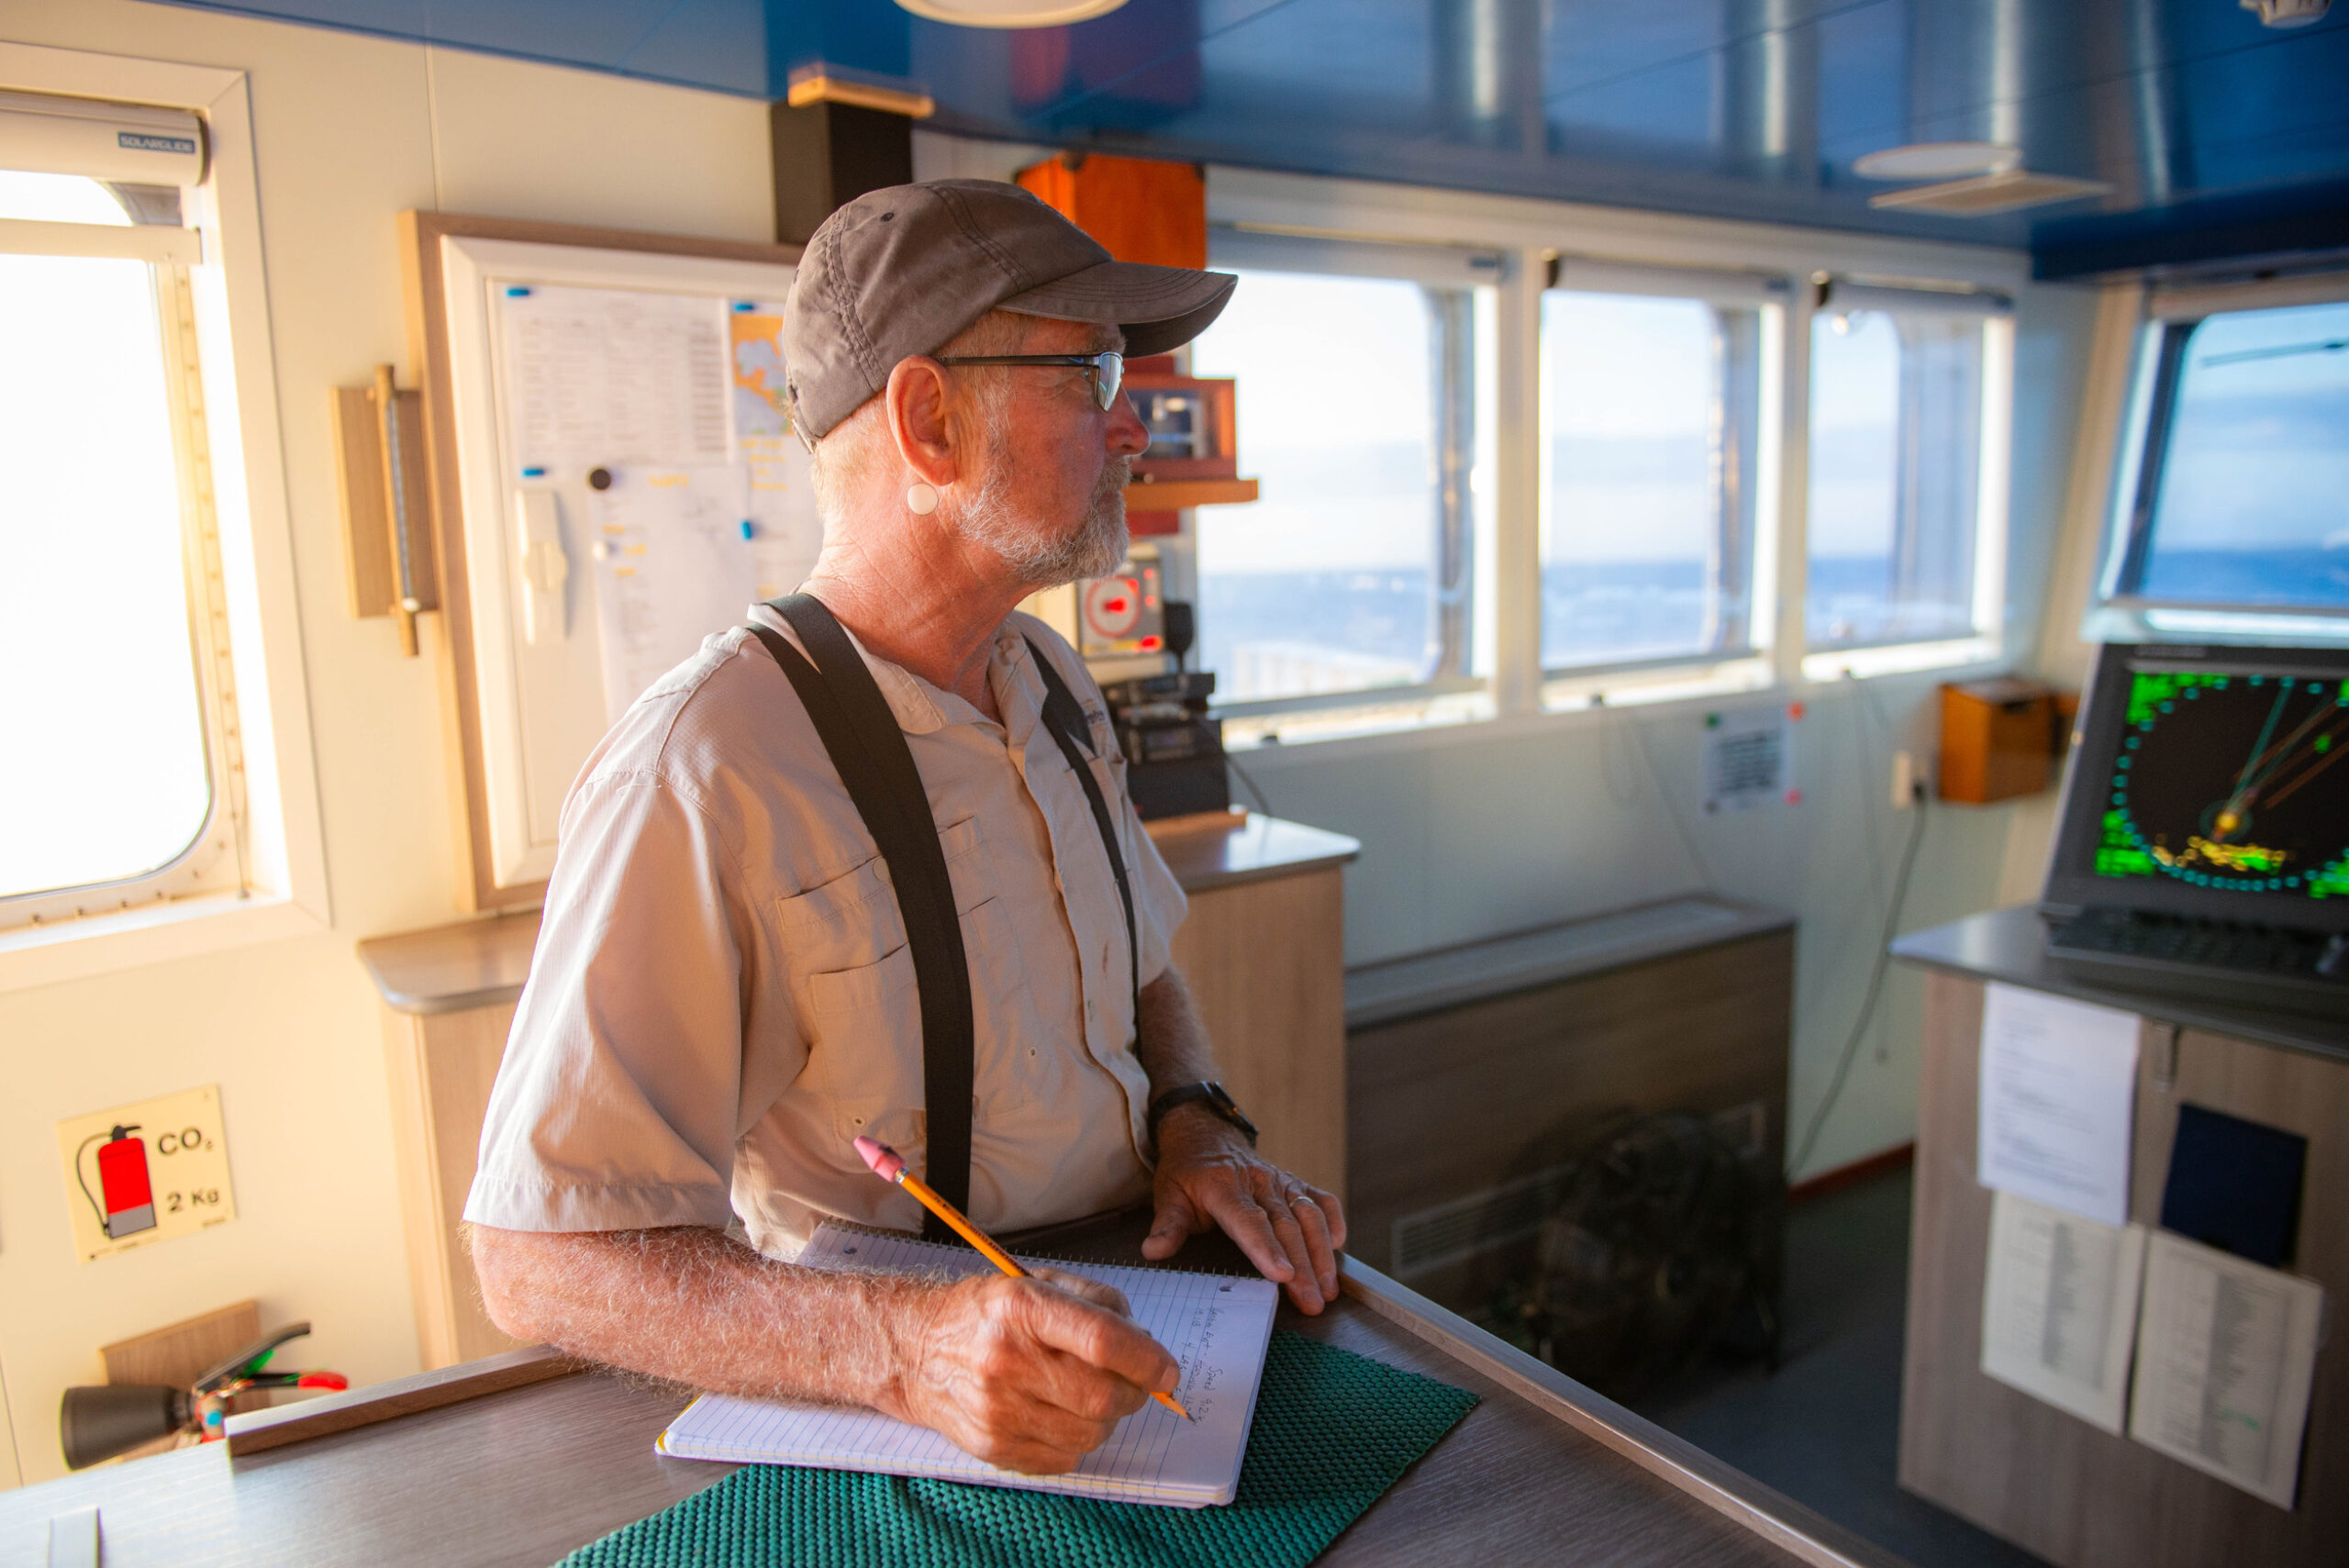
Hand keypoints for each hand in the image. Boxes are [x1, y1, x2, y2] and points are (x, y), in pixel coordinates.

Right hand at [879, 1269, 1179, 1473]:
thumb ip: (1099, 1305)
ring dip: (1107, 1417)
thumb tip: (1146, 1347)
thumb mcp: (1038, 1282)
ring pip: (1091, 1433)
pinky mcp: (994, 1447)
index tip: (1167, 1371)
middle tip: (1134, 1382)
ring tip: (1088, 1393)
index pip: (1102, 1341)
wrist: (917, 1352)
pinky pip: (1066, 1457)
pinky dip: (1078, 1439)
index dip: (1147, 1359)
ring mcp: (997, 1410)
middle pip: (1103, 1396)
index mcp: (1021, 1308)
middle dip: (1134, 1392)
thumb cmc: (987, 1314)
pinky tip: (1059, 1413)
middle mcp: (1005, 1360)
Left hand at [1143, 1105, 1348, 1313]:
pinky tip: (1339, 1246)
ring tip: (1329, 1289)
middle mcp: (1257, 1182)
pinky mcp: (1293, 1182)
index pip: (1248, 1221)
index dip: (1266, 1248)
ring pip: (1308, 1215)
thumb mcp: (1168, 1195)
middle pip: (1286, 1226)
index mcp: (1223, 1187)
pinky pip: (1320, 1198)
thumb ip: (1168, 1224)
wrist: (1205, 1135)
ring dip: (1322, 1253)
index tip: (1283, 1275)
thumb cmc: (1186, 1173)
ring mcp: (1279, 1181)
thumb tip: (1153, 1251)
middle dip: (1303, 1267)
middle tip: (1313, 1302)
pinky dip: (1334, 1220)